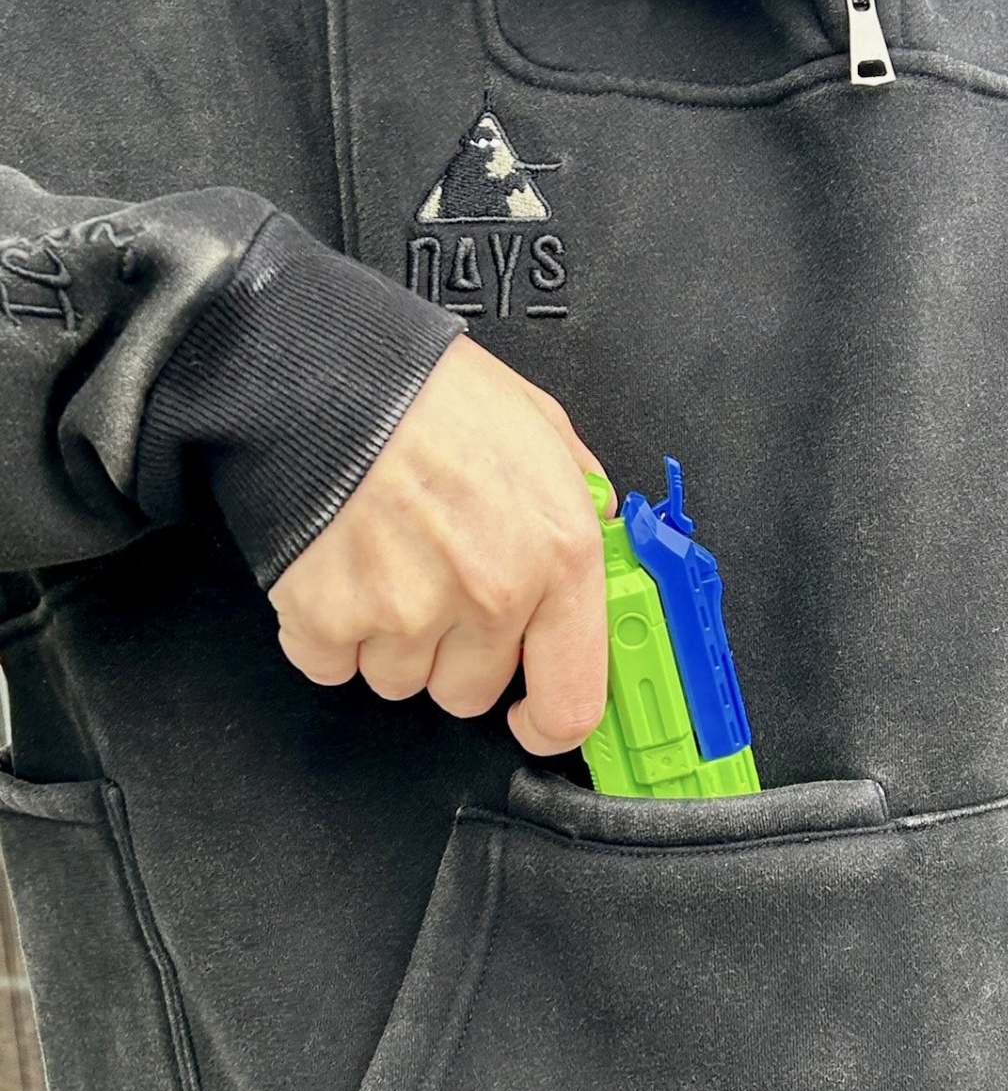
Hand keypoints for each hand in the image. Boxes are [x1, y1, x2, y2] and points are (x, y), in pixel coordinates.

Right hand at [267, 334, 616, 755]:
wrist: (325, 370)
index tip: (532, 716)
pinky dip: (328, 632)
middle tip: (435, 583)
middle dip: (454, 653)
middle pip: (470, 694)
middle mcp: (490, 594)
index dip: (548, 721)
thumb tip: (599, 546)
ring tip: (384, 559)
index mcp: (558, 554)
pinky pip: (331, 665)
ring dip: (391, 639)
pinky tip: (339, 570)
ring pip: (400, 681)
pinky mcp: (329, 618)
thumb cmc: (430, 391)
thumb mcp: (544, 430)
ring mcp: (407, 613)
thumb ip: (579, 501)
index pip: (572, 700)